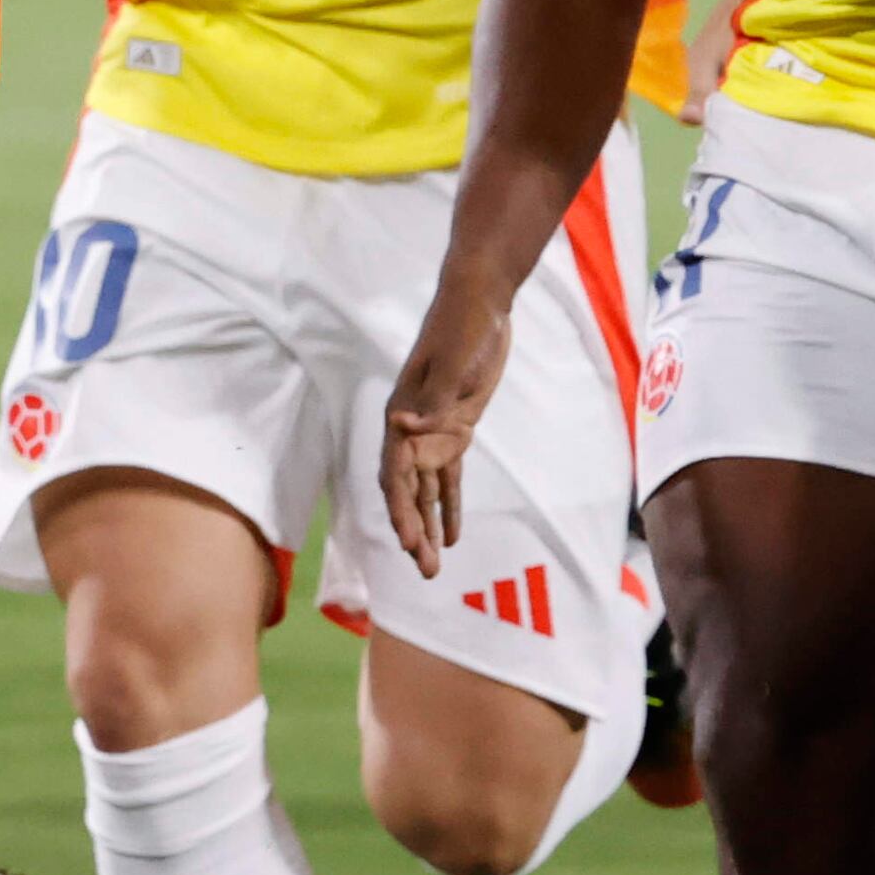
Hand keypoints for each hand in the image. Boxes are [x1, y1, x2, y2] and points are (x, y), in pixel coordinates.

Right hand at [376, 283, 511, 581]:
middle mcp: (412, 428)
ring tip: (433, 565)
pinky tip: (454, 533)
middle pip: (407, 490)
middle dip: (413, 531)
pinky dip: (449, 505)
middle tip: (425, 571)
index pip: (395, 471)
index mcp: (402, 413)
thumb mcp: (451, 362)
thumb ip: (433, 400)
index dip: (401, 509)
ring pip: (426, 490)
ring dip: (428, 526)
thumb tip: (405, 429)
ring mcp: (434, 430)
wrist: (479, 303)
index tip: (410, 542)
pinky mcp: (457, 427)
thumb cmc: (460, 327)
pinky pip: (449, 476)